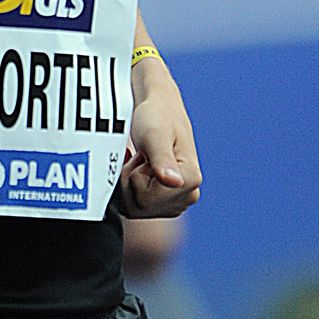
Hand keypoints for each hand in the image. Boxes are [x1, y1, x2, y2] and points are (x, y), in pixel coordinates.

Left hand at [118, 80, 201, 218]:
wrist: (159, 110)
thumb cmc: (157, 116)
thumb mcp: (154, 133)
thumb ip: (161, 158)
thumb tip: (174, 182)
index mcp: (191, 180)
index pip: (144, 198)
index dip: (134, 175)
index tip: (143, 155)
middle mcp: (188, 196)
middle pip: (138, 206)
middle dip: (129, 179)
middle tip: (139, 156)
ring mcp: (176, 202)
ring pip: (133, 208)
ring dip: (127, 182)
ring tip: (138, 160)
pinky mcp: (163, 203)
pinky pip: (133, 207)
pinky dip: (127, 187)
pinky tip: (134, 168)